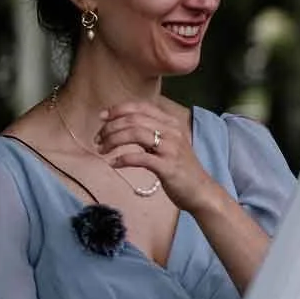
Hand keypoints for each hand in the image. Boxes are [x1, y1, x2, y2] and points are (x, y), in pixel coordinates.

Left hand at [96, 100, 218, 213]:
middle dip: (110, 128)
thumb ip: (151, 133)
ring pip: (135, 134)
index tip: (102, 118)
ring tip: (102, 150)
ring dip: (113, 141)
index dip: (118, 110)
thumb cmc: (181, 168)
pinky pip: (139, 158)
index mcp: (171, 123)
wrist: (201, 191)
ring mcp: (171, 148)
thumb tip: (122, 127)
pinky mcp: (167, 166)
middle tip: (98, 139)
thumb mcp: (168, 144)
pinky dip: (122, 159)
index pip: (141, 107)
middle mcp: (172, 132)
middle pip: (134, 120)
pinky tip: (114, 164)